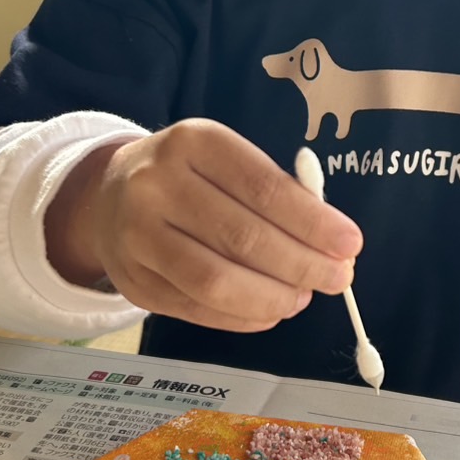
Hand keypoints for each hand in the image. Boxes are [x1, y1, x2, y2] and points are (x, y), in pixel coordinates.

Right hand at [44, 119, 361, 331]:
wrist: (110, 195)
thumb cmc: (190, 177)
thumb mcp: (227, 161)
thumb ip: (277, 194)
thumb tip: (333, 245)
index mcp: (193, 142)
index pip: (263, 187)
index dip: (312, 222)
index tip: (349, 244)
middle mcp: (157, 185)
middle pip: (242, 237)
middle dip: (302, 264)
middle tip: (337, 279)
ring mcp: (138, 235)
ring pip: (217, 280)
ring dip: (272, 297)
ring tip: (302, 297)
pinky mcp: (134, 281)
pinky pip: (197, 307)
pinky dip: (242, 316)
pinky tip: (269, 311)